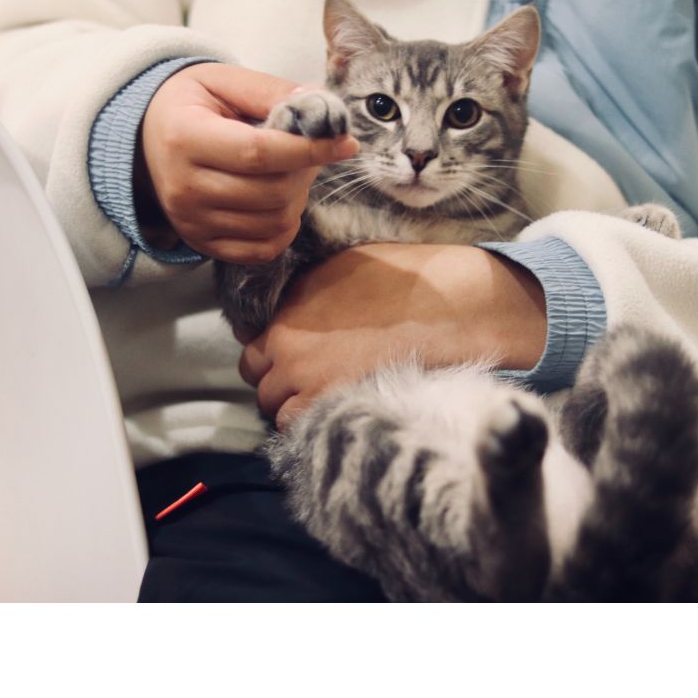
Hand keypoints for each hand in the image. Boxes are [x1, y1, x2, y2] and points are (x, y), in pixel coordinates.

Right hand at [135, 63, 357, 262]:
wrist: (145, 138)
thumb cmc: (190, 105)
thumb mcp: (223, 81)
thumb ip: (271, 91)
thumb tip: (322, 108)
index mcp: (185, 138)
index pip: (259, 153)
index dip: (309, 150)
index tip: (345, 143)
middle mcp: (183, 187)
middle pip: (271, 192)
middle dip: (304, 172)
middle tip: (307, 152)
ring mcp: (191, 221)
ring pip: (273, 222)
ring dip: (297, 197)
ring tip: (288, 172)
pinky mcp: (201, 243)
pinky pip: (262, 249)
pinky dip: (283, 229)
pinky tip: (280, 202)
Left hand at [239, 243, 547, 425]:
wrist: (446, 308)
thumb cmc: (403, 281)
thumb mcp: (339, 268)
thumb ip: (302, 294)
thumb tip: (283, 309)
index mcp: (287, 309)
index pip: (251, 346)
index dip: (272, 353)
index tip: (293, 357)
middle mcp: (287, 346)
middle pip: (259, 380)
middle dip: (279, 381)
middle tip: (311, 380)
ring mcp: (306, 381)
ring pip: (275, 409)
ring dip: (292, 406)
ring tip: (325, 400)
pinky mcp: (330, 407)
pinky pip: (299, 429)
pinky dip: (310, 425)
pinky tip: (336, 412)